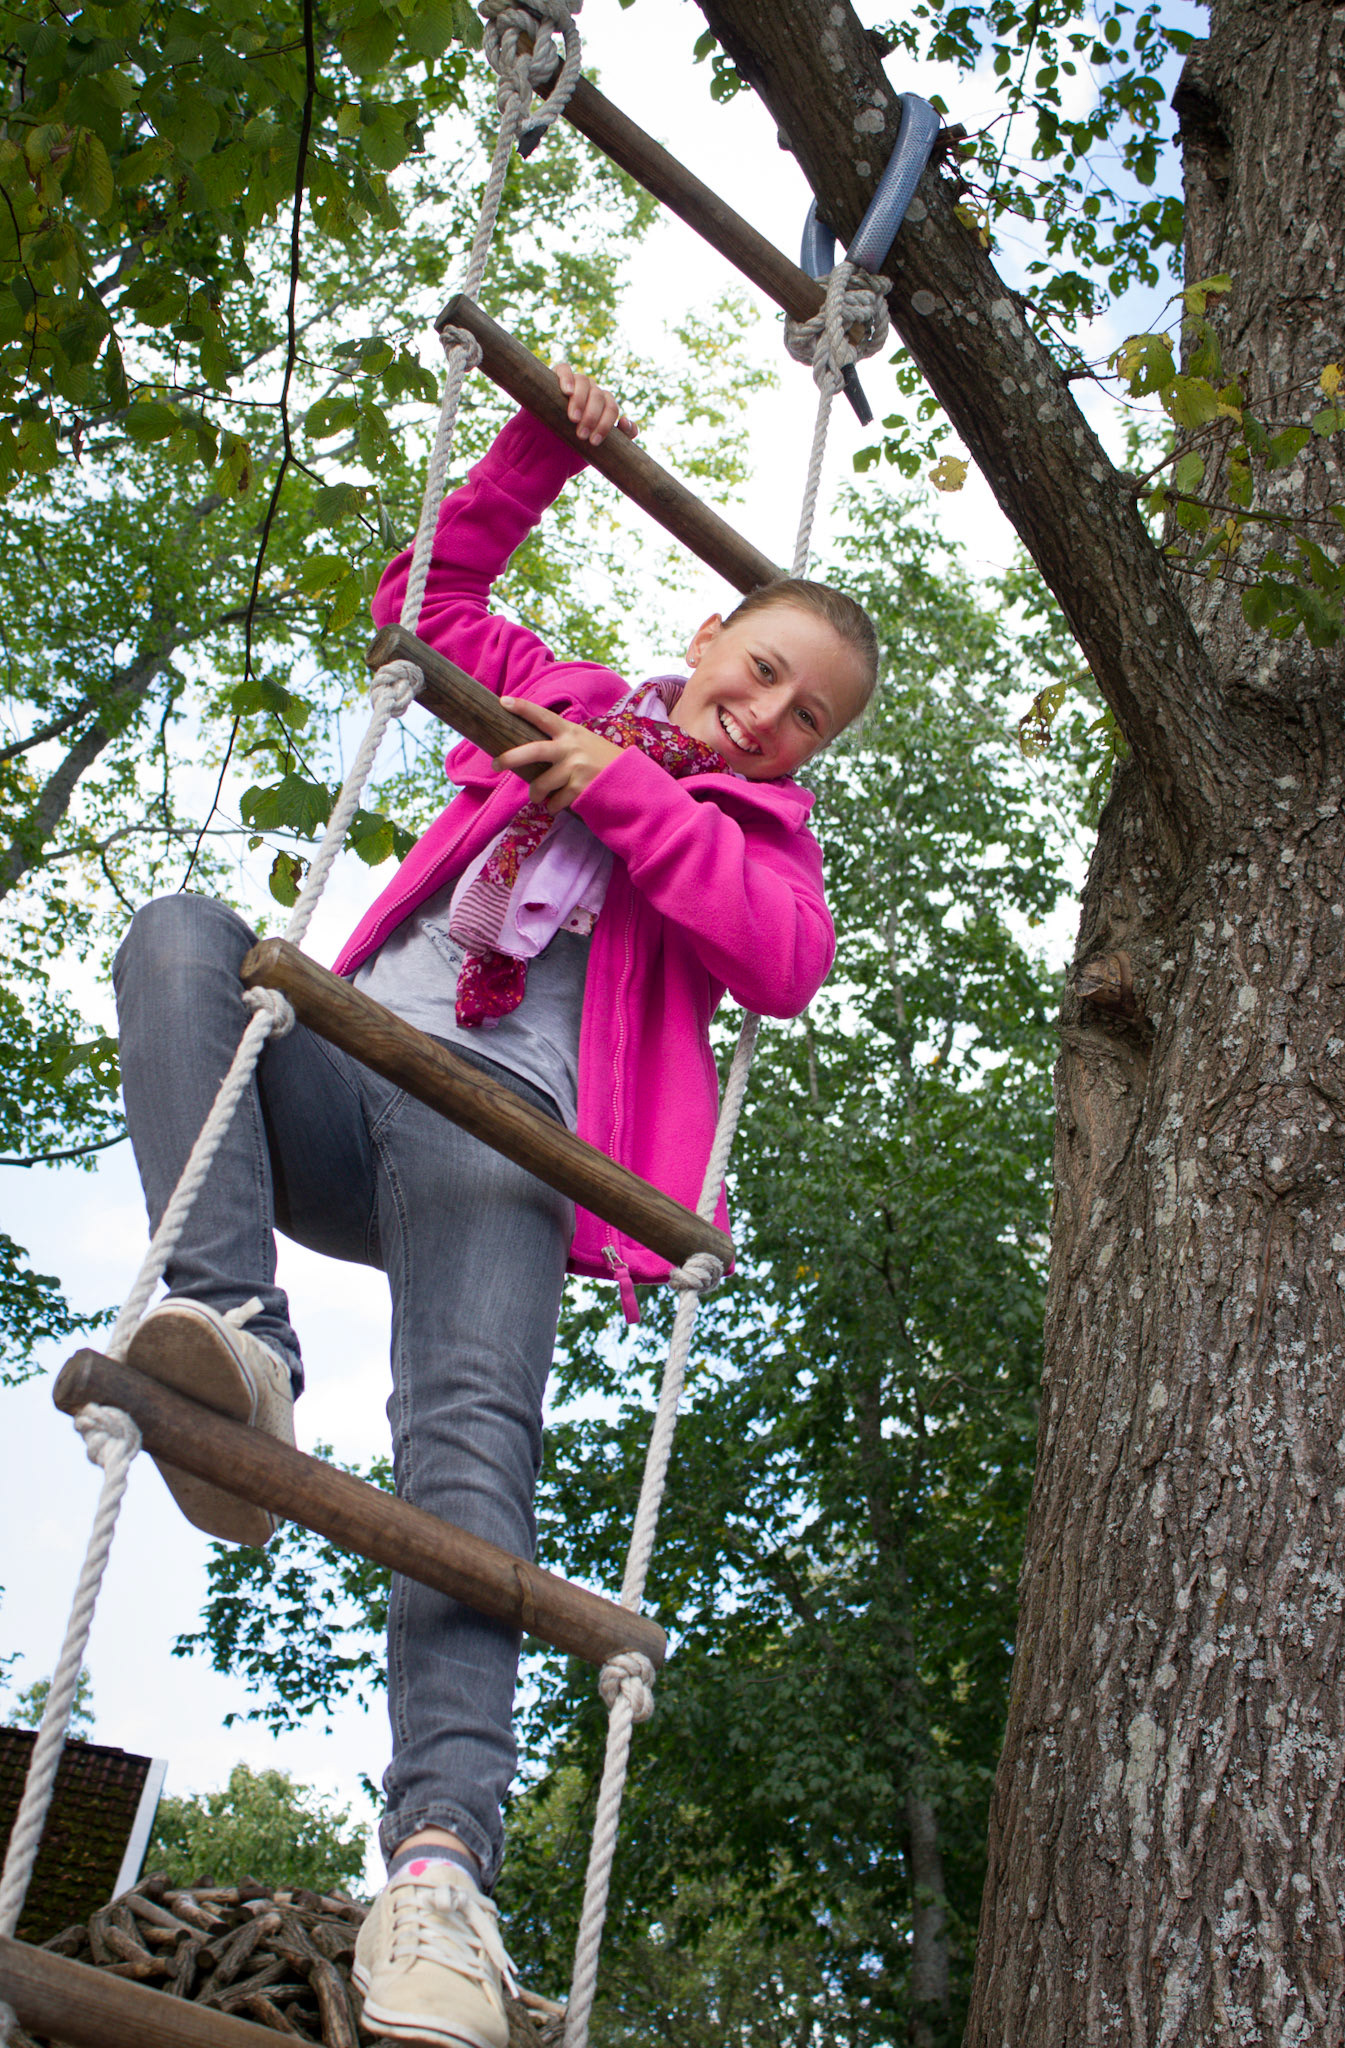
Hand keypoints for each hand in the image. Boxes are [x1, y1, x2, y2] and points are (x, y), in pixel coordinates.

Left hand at [496, 699, 624, 812]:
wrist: (631, 779)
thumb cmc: (602, 760)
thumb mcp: (584, 741)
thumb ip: (562, 742)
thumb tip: (530, 752)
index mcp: (570, 732)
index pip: (543, 716)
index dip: (522, 708)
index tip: (503, 701)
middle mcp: (571, 747)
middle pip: (532, 751)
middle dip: (509, 758)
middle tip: (495, 764)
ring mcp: (575, 768)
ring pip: (540, 785)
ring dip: (536, 794)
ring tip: (539, 796)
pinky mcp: (579, 789)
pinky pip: (554, 802)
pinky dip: (553, 806)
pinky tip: (559, 803)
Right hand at [551, 362, 638, 446]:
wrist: (547, 442)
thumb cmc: (575, 442)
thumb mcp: (597, 443)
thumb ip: (621, 436)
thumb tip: (625, 422)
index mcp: (605, 403)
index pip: (611, 408)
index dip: (605, 424)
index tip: (594, 441)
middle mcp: (592, 389)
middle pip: (598, 396)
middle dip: (591, 417)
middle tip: (582, 435)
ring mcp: (576, 382)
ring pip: (584, 382)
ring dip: (580, 401)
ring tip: (573, 419)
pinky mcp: (557, 376)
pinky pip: (564, 370)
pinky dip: (567, 379)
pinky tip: (567, 392)